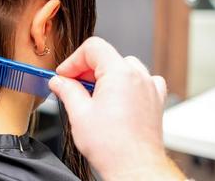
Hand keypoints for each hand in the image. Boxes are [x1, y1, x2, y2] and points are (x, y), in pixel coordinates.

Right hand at [49, 37, 183, 179]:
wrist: (135, 167)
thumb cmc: (112, 146)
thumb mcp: (79, 114)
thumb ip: (67, 90)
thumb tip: (58, 82)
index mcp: (120, 73)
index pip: (93, 48)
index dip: (74, 60)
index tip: (65, 75)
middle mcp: (139, 76)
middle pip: (108, 57)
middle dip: (87, 69)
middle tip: (72, 86)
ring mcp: (150, 87)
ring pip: (124, 67)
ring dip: (106, 76)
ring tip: (92, 95)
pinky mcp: (155, 100)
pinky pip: (141, 81)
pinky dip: (126, 85)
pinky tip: (115, 99)